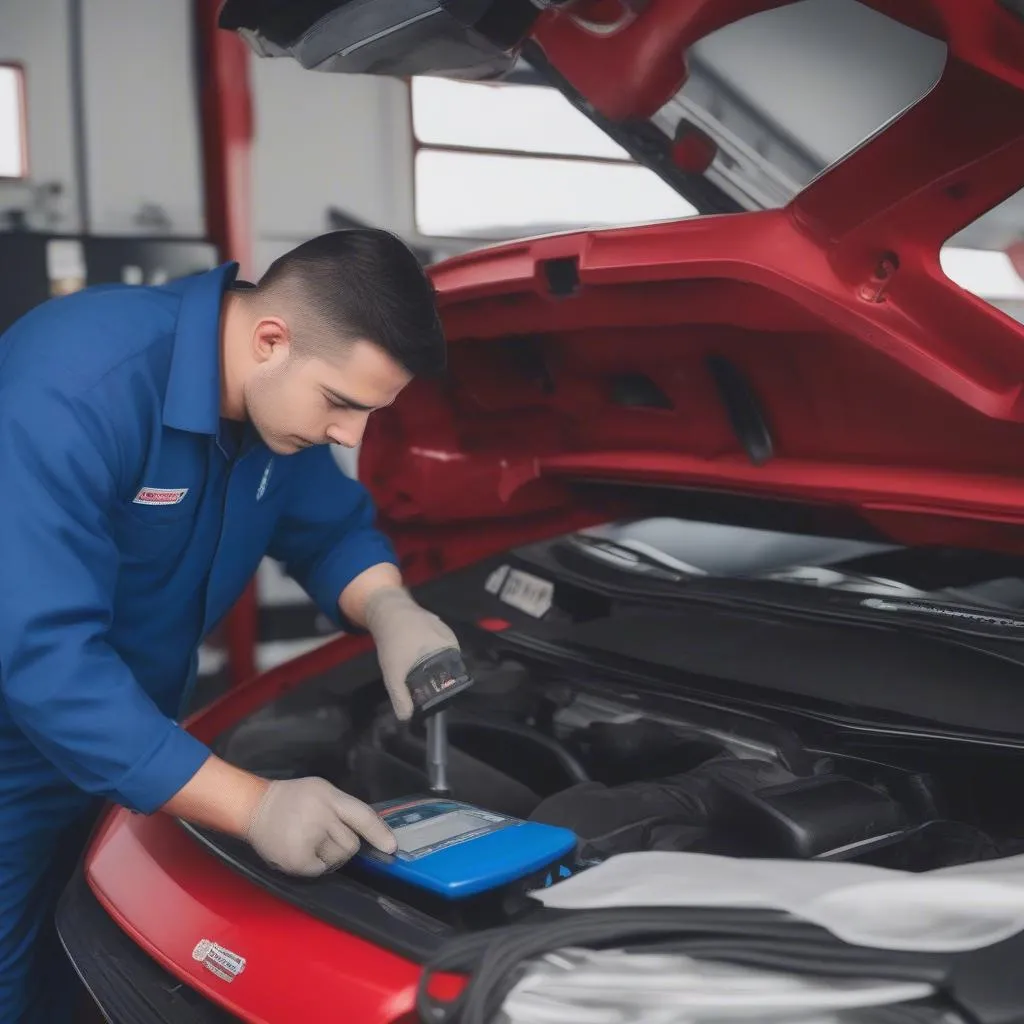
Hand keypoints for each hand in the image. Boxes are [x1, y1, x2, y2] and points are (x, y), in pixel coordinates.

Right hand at [244, 776, 396, 876]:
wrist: (254, 807)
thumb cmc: (291, 799)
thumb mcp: (320, 790)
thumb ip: (342, 807)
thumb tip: (370, 830)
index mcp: (328, 797)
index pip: (362, 816)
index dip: (379, 833)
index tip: (392, 847)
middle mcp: (320, 816)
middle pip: (351, 843)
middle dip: (342, 842)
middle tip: (321, 832)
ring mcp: (308, 838)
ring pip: (339, 858)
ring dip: (329, 854)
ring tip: (308, 839)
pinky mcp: (297, 859)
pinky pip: (322, 869)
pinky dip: (314, 865)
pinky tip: (301, 850)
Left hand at [363, 586, 463, 721]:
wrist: (387, 610)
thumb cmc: (394, 642)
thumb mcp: (394, 673)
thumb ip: (400, 696)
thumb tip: (406, 717)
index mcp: (449, 650)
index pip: (454, 675)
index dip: (444, 686)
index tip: (432, 693)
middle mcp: (451, 639)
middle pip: (449, 665)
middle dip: (437, 676)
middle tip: (422, 683)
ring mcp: (444, 628)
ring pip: (442, 653)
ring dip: (433, 662)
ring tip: (418, 669)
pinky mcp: (435, 622)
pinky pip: (437, 642)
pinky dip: (429, 649)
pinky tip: (416, 653)